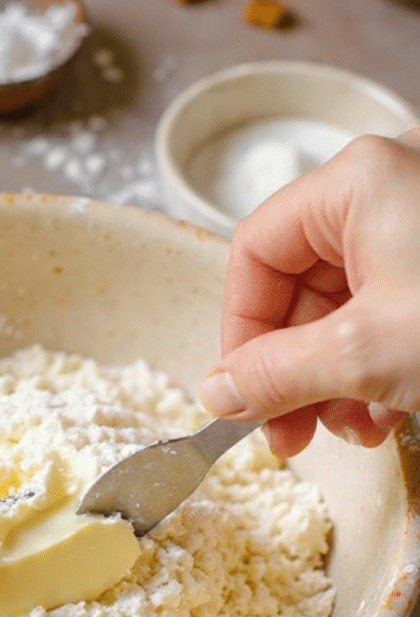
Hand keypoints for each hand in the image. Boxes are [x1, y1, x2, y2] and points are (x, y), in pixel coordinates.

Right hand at [199, 128, 419, 457]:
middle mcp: (386, 195)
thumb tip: (216, 392)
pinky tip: (382, 414)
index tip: (238, 391)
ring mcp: (419, 234)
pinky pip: (382, 316)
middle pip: (297, 285)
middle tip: (285, 432)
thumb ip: (275, 374)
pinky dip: (370, 370)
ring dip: (329, 379)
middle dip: (288, 369)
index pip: (254, 252)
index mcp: (355, 185)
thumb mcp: (366, 355)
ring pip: (339, 308)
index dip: (238, 329)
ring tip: (346, 431)